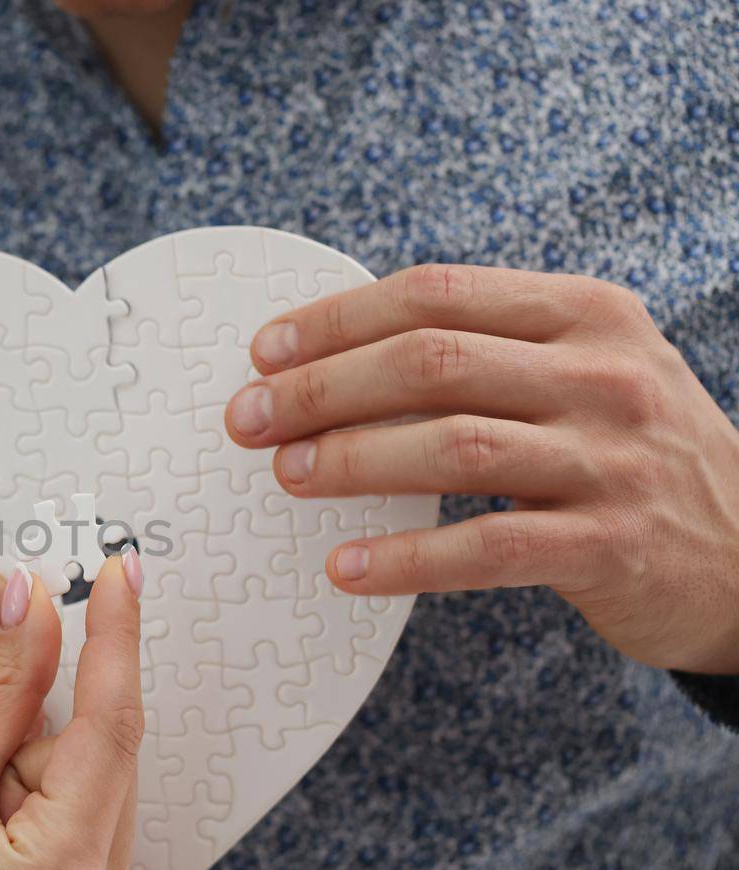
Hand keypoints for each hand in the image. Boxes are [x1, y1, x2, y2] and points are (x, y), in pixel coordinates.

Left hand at [228, 264, 738, 674]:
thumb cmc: (631, 454)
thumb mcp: (584, 371)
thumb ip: (487, 351)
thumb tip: (333, 361)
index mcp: (585, 314)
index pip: (436, 294)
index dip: (338, 320)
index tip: (265, 351)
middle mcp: (604, 374)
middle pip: (433, 361)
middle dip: (323, 388)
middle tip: (248, 419)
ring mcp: (614, 459)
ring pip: (455, 445)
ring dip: (352, 459)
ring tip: (284, 475)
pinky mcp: (612, 545)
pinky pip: (489, 547)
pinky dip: (407, 557)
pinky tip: (345, 566)